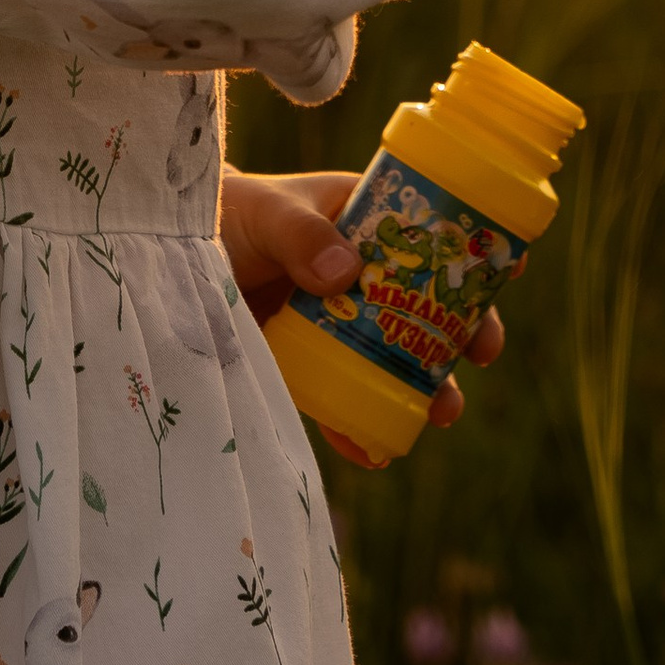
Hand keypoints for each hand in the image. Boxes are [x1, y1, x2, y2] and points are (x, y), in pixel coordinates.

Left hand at [218, 166, 502, 467]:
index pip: (430, 233)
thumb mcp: (264, 214)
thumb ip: (299, 236)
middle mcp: (357, 271)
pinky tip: (375, 451)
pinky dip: (360, 425)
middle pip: (424, 303)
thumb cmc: (220, 214)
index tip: (504, 275)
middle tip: (481, 355)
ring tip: (441, 414)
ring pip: (392, 356)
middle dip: (460, 332)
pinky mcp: (303, 363)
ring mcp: (333, 322)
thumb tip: (347, 271)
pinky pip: (342, 398)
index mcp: (360, 220)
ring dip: (423, 386)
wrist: (159, 256)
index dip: (471, 256)